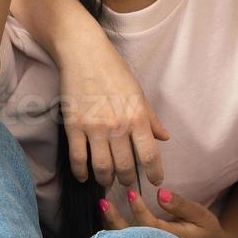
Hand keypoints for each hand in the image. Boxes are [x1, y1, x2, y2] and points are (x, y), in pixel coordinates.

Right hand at [59, 34, 169, 188]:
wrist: (84, 54)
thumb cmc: (114, 71)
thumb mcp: (138, 93)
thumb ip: (151, 119)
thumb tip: (164, 138)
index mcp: (138, 117)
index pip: (150, 156)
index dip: (155, 174)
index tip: (155, 182)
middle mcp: (118, 126)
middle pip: (125, 167)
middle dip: (127, 180)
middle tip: (127, 183)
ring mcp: (94, 128)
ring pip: (102, 167)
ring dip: (106, 180)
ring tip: (107, 181)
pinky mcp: (74, 127)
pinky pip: (78, 158)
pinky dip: (81, 172)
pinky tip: (85, 177)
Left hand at [101, 186, 234, 237]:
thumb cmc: (206, 231)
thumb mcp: (200, 215)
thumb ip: (181, 205)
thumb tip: (161, 192)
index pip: (149, 225)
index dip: (138, 209)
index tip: (130, 192)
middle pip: (130, 237)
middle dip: (114, 220)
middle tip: (103, 202)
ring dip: (111, 226)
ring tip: (101, 208)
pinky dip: (115, 232)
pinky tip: (106, 220)